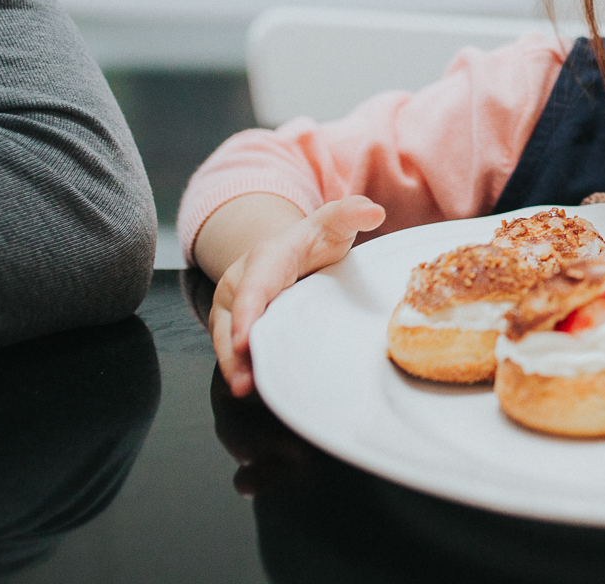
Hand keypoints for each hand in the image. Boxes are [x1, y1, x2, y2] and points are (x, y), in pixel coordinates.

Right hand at [209, 196, 385, 396]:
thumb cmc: (315, 241)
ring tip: (248, 393)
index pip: (254, 287)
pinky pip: (238, 352)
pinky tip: (260, 393)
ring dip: (236, 368)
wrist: (293, 252)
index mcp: (265, 260)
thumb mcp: (332, 223)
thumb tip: (375, 211)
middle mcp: (241, 286)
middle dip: (234, 352)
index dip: (247, 313)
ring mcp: (236, 311)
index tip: (245, 339)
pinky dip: (245, 371)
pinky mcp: (240, 330)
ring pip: (229, 341)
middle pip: (232, 322)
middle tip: (245, 383)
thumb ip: (350, 214)